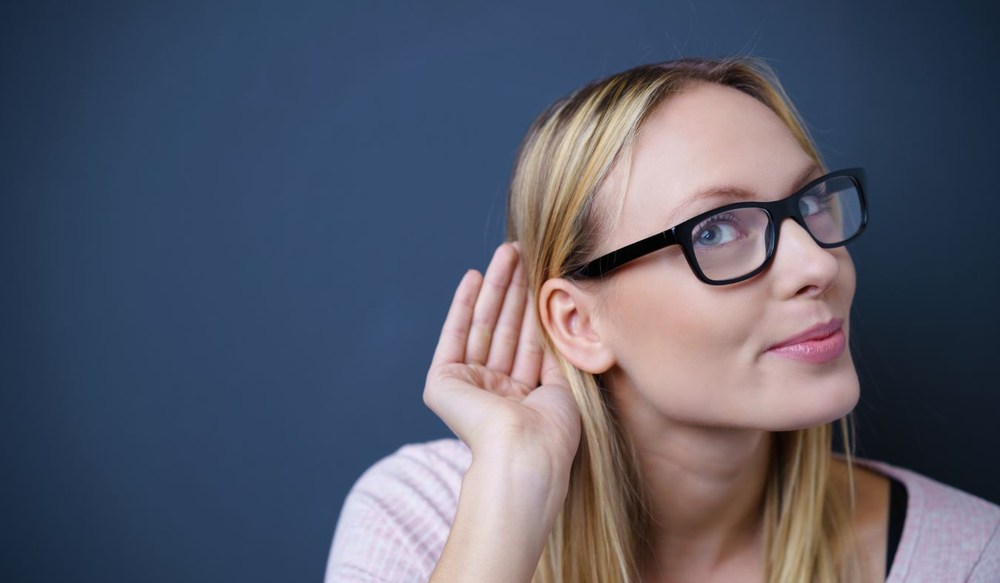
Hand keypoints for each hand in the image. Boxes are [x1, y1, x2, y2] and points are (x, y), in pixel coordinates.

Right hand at [424, 243, 580, 473]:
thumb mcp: (562, 386)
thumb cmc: (552, 432)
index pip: (526, 343)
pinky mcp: (442, 384)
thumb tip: (556, 319)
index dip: (532, 307)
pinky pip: (454, 336)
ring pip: (483, 326)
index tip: (540, 273)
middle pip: (504, 329)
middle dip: (513, 290)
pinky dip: (463, 306)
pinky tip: (474, 277)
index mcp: (520, 400)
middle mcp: (491, 393)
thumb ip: (553, 354)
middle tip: (520, 251)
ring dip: (494, 288)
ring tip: (505, 253)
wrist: (525, 454)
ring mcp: (466, 387)